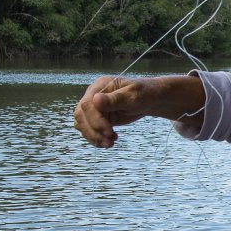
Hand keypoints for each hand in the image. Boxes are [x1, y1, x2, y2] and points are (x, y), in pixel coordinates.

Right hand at [73, 75, 204, 147]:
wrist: (149, 99)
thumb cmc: (144, 94)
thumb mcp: (133, 96)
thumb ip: (115, 99)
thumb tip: (96, 100)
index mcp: (100, 86)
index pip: (87, 104)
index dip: (95, 121)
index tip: (109, 132)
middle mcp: (93, 95)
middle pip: (81, 116)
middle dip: (93, 131)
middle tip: (110, 142)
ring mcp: (94, 107)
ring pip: (82, 124)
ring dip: (94, 137)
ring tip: (110, 143)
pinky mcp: (97, 118)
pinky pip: (88, 130)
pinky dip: (96, 138)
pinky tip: (109, 142)